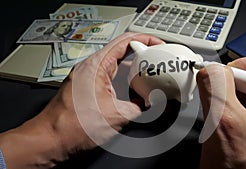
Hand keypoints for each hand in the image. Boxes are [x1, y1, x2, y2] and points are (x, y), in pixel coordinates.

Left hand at [0, 32, 163, 168]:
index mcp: (97, 65)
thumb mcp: (117, 116)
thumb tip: (151, 105)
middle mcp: (90, 68)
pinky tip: (133, 91)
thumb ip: (140, 108)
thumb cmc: (72, 126)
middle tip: (157, 62)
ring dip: (133, 70)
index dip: (145, 40)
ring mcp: (87, 77)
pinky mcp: (86, 88)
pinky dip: (123, 81)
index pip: (125, 41)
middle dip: (142, 55)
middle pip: (121, 52)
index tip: (158, 45)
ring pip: (116, 66)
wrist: (51, 140)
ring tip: (149, 76)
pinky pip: (109, 77)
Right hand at [197, 56, 245, 168]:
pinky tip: (220, 118)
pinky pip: (245, 110)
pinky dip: (229, 108)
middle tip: (218, 88)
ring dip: (230, 97)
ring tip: (219, 109)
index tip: (228, 70)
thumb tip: (210, 70)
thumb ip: (217, 89)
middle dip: (237, 84)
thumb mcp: (227, 127)